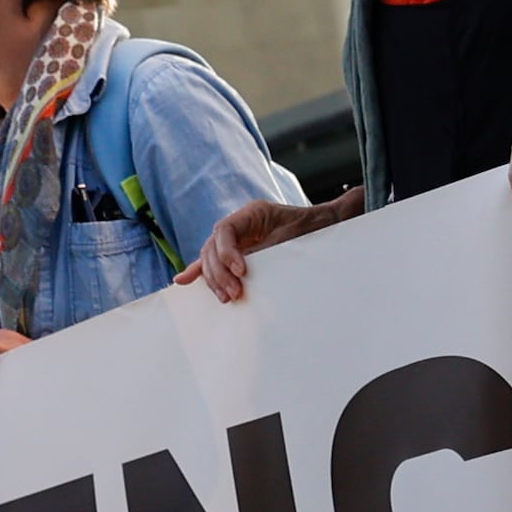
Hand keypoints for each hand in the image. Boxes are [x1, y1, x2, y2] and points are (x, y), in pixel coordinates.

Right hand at [196, 192, 359, 297]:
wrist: (327, 234)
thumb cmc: (316, 231)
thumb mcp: (299, 235)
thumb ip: (284, 240)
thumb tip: (327, 215)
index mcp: (252, 213)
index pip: (225, 230)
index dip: (227, 252)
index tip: (242, 272)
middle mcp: (241, 224)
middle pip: (213, 246)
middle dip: (219, 272)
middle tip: (234, 293)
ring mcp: (237, 240)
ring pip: (211, 258)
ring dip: (214, 279)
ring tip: (227, 298)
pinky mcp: (238, 256)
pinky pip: (214, 263)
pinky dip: (200, 271)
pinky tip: (183, 281)